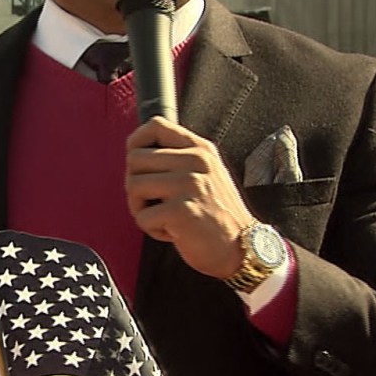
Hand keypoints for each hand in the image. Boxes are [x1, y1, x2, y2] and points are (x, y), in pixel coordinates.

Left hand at [125, 117, 253, 278]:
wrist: (242, 249)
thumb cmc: (218, 215)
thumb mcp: (207, 173)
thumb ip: (180, 158)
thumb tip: (138, 152)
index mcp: (200, 149)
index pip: (156, 126)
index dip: (136, 142)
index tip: (136, 163)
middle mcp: (195, 161)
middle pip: (135, 158)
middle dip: (135, 184)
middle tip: (152, 202)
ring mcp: (188, 184)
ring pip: (133, 185)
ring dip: (140, 208)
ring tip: (162, 217)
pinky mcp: (180, 210)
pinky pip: (142, 216)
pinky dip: (151, 229)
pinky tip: (172, 232)